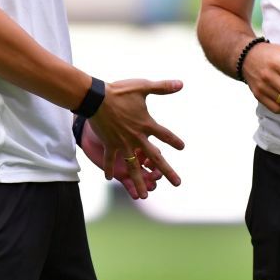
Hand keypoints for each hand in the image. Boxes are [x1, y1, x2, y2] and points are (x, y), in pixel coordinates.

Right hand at [88, 78, 184, 197]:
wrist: (97, 98)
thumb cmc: (120, 91)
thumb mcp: (143, 86)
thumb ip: (163, 87)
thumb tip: (181, 83)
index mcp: (146, 124)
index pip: (165, 135)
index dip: (174, 141)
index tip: (182, 147)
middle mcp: (136, 137)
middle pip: (155, 158)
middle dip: (167, 171)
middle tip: (178, 183)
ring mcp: (122, 143)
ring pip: (133, 166)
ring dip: (139, 181)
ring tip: (145, 196)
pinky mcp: (109, 144)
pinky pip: (110, 160)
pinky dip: (110, 168)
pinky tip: (110, 179)